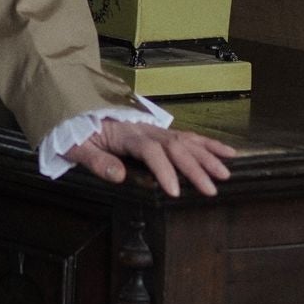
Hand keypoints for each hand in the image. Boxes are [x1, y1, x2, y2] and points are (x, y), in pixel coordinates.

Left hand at [65, 118, 235, 198]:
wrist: (75, 112)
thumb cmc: (76, 134)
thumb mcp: (77, 147)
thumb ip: (96, 161)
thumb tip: (118, 176)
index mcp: (125, 135)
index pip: (150, 152)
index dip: (163, 170)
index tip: (174, 191)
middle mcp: (145, 130)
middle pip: (174, 147)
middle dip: (194, 168)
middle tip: (210, 189)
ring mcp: (155, 130)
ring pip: (186, 141)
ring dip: (207, 157)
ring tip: (225, 173)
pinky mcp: (160, 132)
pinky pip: (188, 136)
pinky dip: (208, 144)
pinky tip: (227, 153)